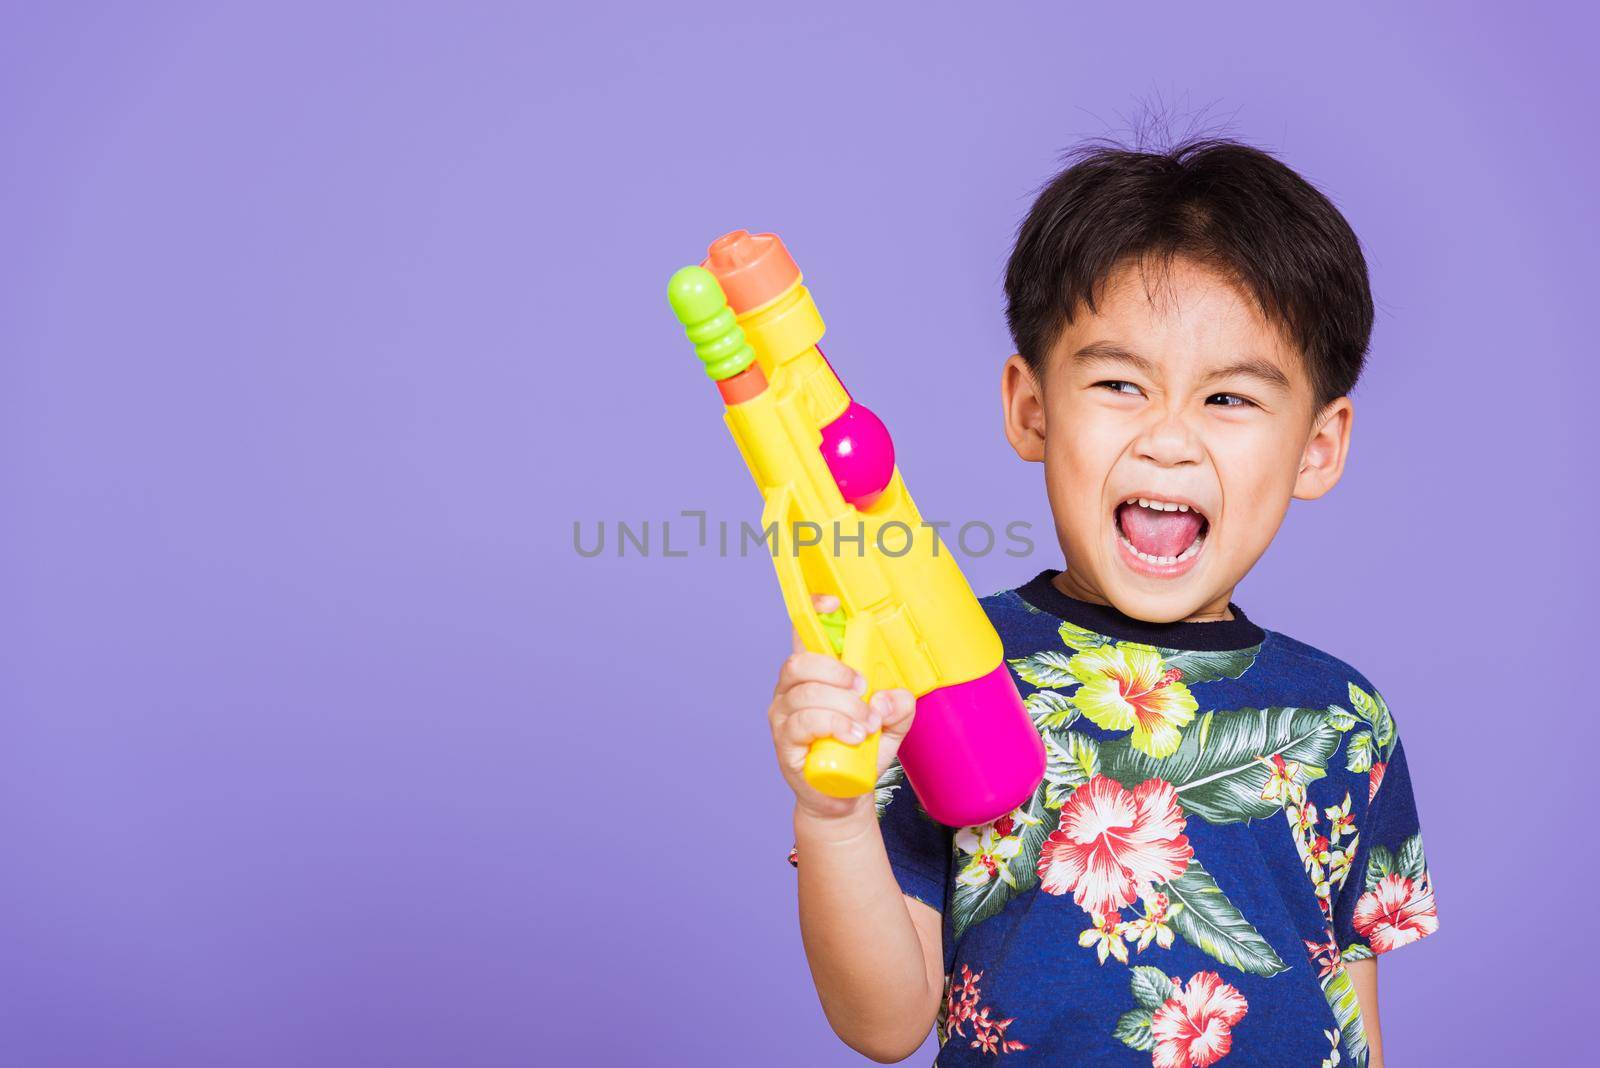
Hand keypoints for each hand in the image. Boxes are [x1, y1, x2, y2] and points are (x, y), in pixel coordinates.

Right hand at [767, 594, 916, 821]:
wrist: (845, 797)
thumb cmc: (861, 753)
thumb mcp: (892, 725)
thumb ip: (900, 705)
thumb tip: (885, 697)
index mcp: (815, 675)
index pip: (805, 635)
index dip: (813, 612)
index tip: (833, 604)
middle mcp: (792, 691)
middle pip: (800, 662)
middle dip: (836, 670)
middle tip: (864, 690)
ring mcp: (784, 717)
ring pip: (805, 693)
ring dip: (843, 706)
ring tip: (867, 726)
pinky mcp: (784, 743)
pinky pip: (802, 723)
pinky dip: (833, 725)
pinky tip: (854, 737)